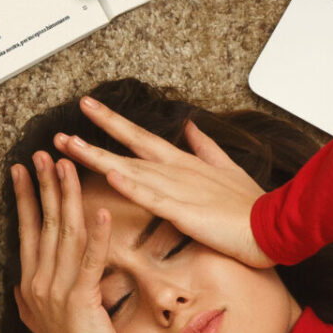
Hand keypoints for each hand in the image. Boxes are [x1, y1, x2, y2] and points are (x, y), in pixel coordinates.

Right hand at [13, 152, 125, 332]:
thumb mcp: (39, 321)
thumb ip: (29, 298)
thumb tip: (19, 283)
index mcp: (31, 282)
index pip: (27, 230)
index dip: (26, 198)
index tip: (23, 169)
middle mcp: (40, 281)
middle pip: (43, 223)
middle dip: (43, 185)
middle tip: (43, 153)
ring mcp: (58, 289)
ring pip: (64, 233)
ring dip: (67, 197)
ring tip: (68, 166)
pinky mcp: (82, 298)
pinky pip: (90, 260)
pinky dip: (97, 234)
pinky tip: (102, 210)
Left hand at [53, 97, 273, 268]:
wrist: (274, 225)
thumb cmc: (251, 205)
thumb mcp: (226, 169)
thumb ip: (205, 148)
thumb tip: (191, 126)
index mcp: (183, 163)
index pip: (140, 138)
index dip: (112, 123)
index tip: (88, 108)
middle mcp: (176, 171)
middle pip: (126, 150)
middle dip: (92, 138)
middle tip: (59, 132)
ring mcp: (179, 189)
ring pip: (130, 169)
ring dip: (98, 157)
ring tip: (68, 148)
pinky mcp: (185, 211)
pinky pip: (152, 197)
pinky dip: (131, 185)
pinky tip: (110, 175)